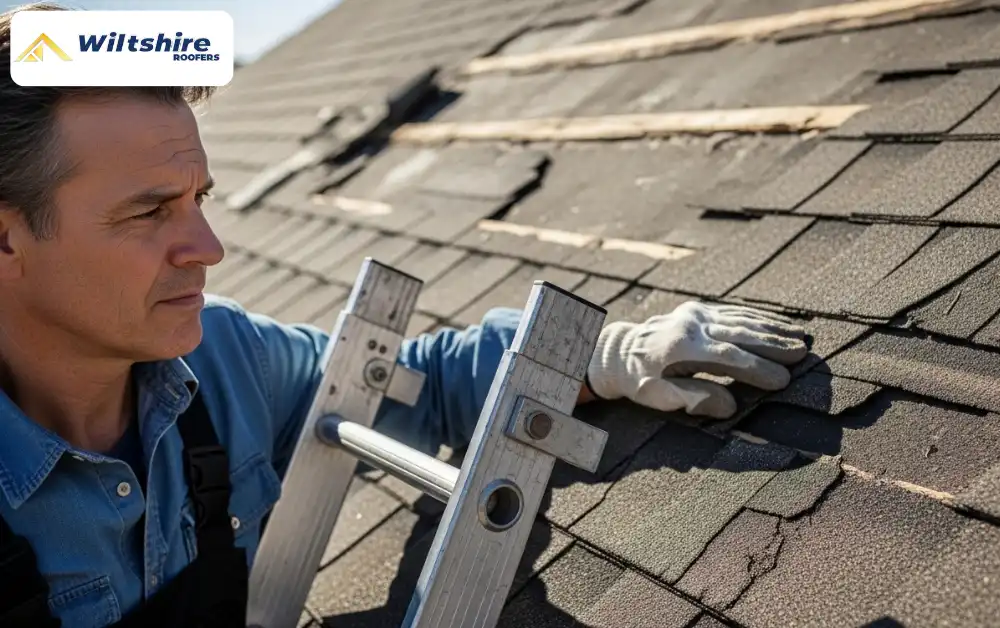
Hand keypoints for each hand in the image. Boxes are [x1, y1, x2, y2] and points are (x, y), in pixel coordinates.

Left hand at [585, 301, 807, 418]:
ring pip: (741, 320)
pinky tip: (780, 325)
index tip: (782, 380)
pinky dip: (760, 319)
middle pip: (740, 334)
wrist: (619, 351)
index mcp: (681, 349)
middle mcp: (691, 326)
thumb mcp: (660, 397)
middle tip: (803, 355)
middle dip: (773, 345)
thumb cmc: (641, 381)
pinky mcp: (698, 311)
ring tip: (801, 339)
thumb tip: (731, 405)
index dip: (756, 369)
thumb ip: (695, 399)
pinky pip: (734, 313)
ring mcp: (695, 315)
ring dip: (773, 329)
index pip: (727, 358)